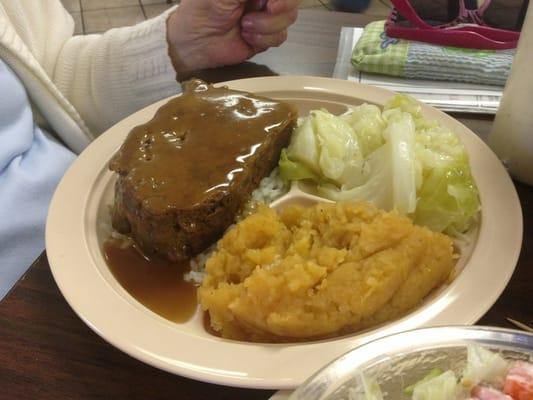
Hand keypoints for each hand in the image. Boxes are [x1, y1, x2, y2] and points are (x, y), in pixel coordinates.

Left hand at [166, 0, 297, 77]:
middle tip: (269, 8)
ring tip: (244, 26)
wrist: (195, 42)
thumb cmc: (203, 7)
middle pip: (293, 0)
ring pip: (289, 17)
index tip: (273, 1)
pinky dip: (264, 39)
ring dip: (267, 25)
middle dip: (282, 6)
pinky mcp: (266, 36)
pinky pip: (280, 36)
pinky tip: (246, 38)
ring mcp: (267, 15)